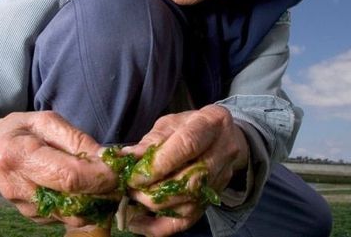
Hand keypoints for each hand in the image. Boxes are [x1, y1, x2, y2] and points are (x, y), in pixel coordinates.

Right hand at [0, 111, 117, 226]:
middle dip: (102, 192)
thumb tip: (106, 159)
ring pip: (73, 216)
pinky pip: (66, 217)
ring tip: (101, 182)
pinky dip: (81, 206)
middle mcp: (17, 187)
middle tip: (117, 179)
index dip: (99, 176)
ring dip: (95, 202)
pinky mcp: (31, 217)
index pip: (68, 176)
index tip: (118, 171)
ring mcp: (23, 207)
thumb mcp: (48, 121)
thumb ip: (77, 140)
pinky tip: (82, 189)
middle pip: (73, 201)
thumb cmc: (24, 130)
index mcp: (18, 154)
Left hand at [123, 105, 248, 235]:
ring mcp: (221, 178)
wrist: (223, 136)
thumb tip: (127, 157)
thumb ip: (151, 140)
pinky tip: (139, 223)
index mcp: (211, 123)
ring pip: (189, 203)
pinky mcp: (213, 198)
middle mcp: (223, 152)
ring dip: (155, 206)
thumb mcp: (171, 123)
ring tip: (134, 199)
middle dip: (154, 190)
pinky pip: (189, 220)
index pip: (187, 146)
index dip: (158, 165)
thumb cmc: (191, 126)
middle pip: (190, 181)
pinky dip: (160, 226)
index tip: (134, 175)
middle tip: (130, 189)